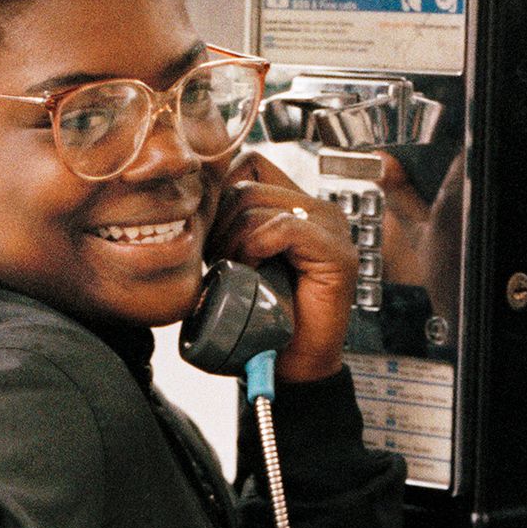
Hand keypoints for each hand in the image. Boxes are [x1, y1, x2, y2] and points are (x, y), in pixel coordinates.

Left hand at [204, 149, 357, 383]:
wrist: (291, 364)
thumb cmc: (262, 318)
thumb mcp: (234, 260)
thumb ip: (225, 225)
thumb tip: (189, 200)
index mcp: (295, 204)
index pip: (249, 163)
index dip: (220, 195)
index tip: (210, 239)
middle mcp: (317, 209)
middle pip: (247, 183)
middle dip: (219, 223)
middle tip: (219, 263)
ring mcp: (331, 227)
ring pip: (258, 203)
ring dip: (234, 240)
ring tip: (236, 272)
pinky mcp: (337, 252)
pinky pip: (284, 227)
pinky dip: (257, 248)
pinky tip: (253, 272)